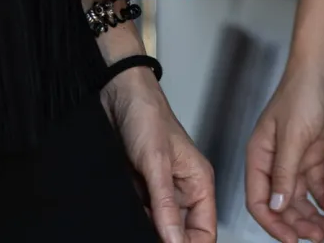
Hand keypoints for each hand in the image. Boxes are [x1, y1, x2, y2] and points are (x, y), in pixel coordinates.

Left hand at [102, 67, 215, 242]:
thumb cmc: (146, 114)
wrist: (117, 94)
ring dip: (150, 232)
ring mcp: (161, 191)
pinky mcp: (142, 190)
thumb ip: (166, 205)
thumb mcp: (156, 163)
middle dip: (169, 241)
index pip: (205, 233)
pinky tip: (127, 220)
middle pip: (183, 234)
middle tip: (150, 238)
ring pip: (161, 228)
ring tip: (138, 225)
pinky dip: (136, 222)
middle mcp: (183, 190)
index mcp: (199, 182)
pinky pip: (143, 217)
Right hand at [246, 62, 323, 242]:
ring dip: (311, 215)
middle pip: (281, 203)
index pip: (259, 200)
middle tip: (316, 237)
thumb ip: (284, 173)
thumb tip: (277, 207)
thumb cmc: (302, 90)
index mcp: (259, 154)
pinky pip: (315, 184)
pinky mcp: (313, 152)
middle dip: (297, 224)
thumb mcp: (293, 136)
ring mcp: (294, 157)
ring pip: (299, 197)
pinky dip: (323, 198)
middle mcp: (275, 159)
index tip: (291, 240)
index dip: (273, 223)